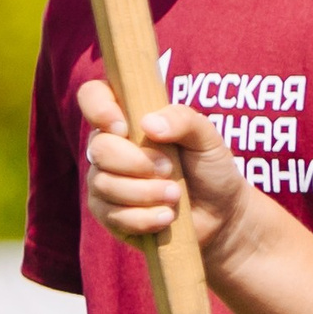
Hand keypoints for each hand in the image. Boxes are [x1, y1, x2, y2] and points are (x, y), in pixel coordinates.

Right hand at [78, 81, 251, 256]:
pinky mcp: (109, 215)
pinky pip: (111, 215)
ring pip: (103, 184)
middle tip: (170, 168)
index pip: (92, 96)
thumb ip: (182, 120)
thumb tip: (148, 124)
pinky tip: (166, 216)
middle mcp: (109, 146)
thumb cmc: (209, 166)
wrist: (220, 213)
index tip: (125, 128)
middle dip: (137, 162)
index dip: (99, 108)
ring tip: (175, 194)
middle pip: (98, 148)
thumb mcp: (206, 137)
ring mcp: (104, 181)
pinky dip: (143, 217)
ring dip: (145, 192)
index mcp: (128, 116)